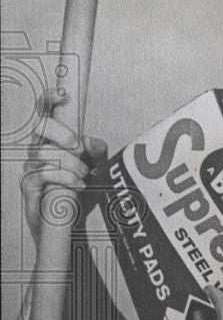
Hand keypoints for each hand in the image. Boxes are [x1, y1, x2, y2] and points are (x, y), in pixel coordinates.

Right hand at [22, 88, 107, 242]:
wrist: (71, 226)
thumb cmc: (79, 193)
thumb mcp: (97, 168)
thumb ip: (97, 151)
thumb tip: (89, 141)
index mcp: (51, 141)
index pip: (44, 113)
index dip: (49, 99)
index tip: (63, 93)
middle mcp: (37, 150)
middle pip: (39, 127)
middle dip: (61, 133)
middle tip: (77, 147)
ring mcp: (30, 168)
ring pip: (43, 152)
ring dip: (69, 163)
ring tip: (84, 176)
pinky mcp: (28, 187)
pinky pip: (42, 174)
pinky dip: (65, 178)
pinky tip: (78, 186)